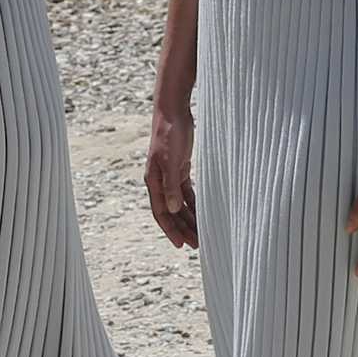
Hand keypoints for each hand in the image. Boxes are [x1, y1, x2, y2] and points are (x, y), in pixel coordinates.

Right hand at [145, 109, 197, 251]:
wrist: (173, 111)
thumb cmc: (170, 133)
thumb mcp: (171, 160)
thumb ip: (171, 185)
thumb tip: (173, 209)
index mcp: (154, 181)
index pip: (161, 212)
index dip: (170, 229)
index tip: (181, 244)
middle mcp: (160, 181)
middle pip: (171, 212)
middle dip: (182, 229)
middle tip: (196, 245)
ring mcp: (170, 175)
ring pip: (179, 204)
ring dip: (189, 219)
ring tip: (202, 233)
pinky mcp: (181, 168)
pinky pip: (187, 193)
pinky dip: (193, 204)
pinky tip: (203, 213)